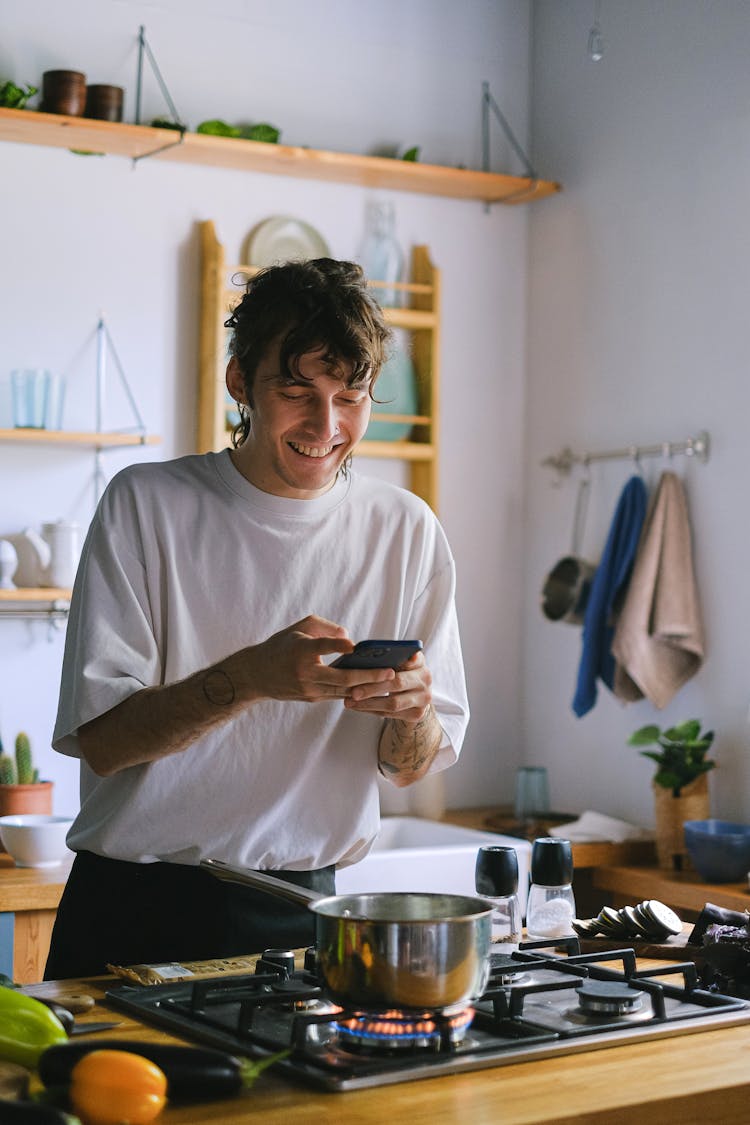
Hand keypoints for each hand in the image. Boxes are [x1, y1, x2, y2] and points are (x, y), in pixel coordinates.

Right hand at [245, 615, 393, 702]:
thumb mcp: (299, 628)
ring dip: (367, 689)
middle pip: (341, 678)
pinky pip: (338, 696)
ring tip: (388, 682)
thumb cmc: (282, 645)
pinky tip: (373, 688)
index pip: (320, 647)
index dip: (337, 646)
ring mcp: (308, 689)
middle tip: (390, 672)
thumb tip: (349, 639)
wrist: (257, 674)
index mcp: (300, 650)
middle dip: (368, 676)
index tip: (354, 645)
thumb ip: (325, 628)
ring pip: (343, 692)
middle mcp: (305, 672)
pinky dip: (355, 693)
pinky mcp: (312, 698)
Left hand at [343, 650, 431, 722]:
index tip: (377, 668)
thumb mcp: (398, 661)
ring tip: (349, 702)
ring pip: (393, 704)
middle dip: (373, 688)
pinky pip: (390, 714)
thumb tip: (369, 651)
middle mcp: (426, 679)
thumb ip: (389, 657)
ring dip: (369, 704)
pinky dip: (372, 711)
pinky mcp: (417, 714)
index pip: (408, 660)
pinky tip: (358, 707)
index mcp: (419, 662)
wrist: (415, 695)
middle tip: (352, 692)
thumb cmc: (399, 672)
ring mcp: (423, 699)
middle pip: (397, 684)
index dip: (398, 662)